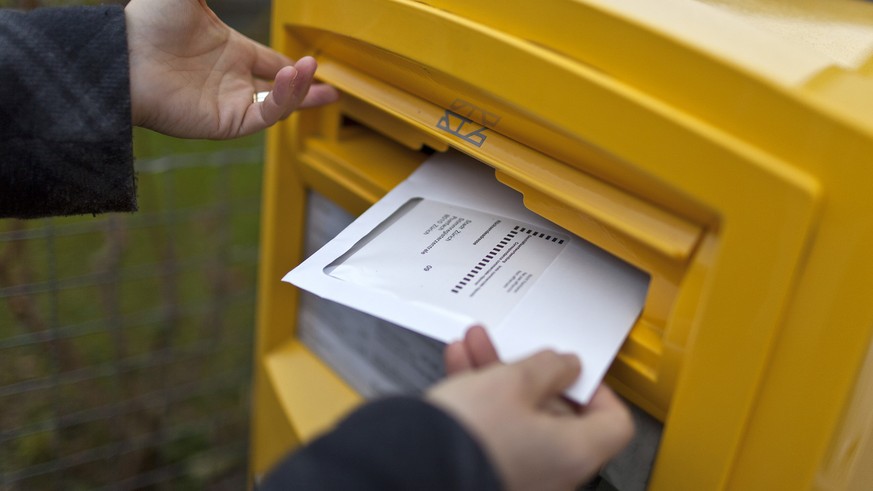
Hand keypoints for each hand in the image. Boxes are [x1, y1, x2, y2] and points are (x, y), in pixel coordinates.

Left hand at [125, 0, 338, 138]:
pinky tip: (290, 77)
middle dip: (306, 90)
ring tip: (309, 69)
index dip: (291, 63)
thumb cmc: (149, 22)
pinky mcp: (226, 122)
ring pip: (278, 103)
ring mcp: (229, 103)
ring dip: (298, 89)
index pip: (268, 60)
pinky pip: (265, 114)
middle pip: (280, 90)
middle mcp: (230, 80)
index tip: (313, 61)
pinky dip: (283, 99)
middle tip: (333, 91)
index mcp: (227, 51)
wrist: (124, 55)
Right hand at [430, 326, 633, 490]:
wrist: (413, 466)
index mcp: (575, 453)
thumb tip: (565, 365)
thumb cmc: (470, 435)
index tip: (571, 369)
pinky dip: (480, 400)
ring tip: (475, 346)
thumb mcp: (513, 381)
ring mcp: (519, 476)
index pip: (612, 421)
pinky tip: (459, 366)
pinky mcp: (487, 471)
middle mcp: (552, 473)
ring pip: (518, 417)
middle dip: (528, 373)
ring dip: (498, 377)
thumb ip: (548, 368)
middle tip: (512, 350)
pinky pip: (493, 431)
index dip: (595, 388)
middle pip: (557, 415)